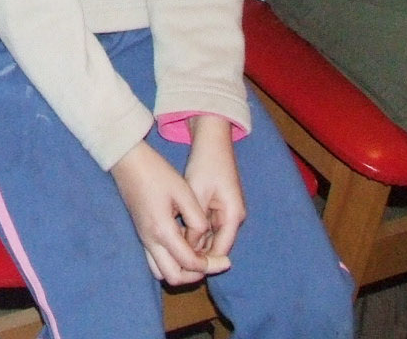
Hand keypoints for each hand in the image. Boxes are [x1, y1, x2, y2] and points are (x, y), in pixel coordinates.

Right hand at [111, 140, 226, 285]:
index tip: (226, 261)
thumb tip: (202, 239)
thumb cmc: (157, 173)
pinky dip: (172, 262)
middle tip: (211, 263)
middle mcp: (150, 240)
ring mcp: (143, 238)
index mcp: (162, 230)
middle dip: (195, 275)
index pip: (190, 263)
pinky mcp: (142, 234)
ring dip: (182, 270)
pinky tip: (185, 246)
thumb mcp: (184, 192)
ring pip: (162, 272)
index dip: (211, 265)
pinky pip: (156, 261)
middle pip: (174, 277)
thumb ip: (197, 220)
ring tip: (198, 257)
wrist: (128, 162)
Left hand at [179, 119, 245, 262]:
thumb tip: (187, 246)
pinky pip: (209, 226)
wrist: (213, 141)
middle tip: (173, 257)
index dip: (202, 260)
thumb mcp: (196, 193)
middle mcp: (234, 217)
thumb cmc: (205, 164)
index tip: (182, 265)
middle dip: (197, 253)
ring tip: (172, 247)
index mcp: (233, 216)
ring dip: (196, 241)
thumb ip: (194, 222)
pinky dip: (196, 230)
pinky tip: (178, 232)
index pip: (220, 250)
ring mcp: (228, 212)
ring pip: (211, 237)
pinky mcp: (220, 206)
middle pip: (216, 246)